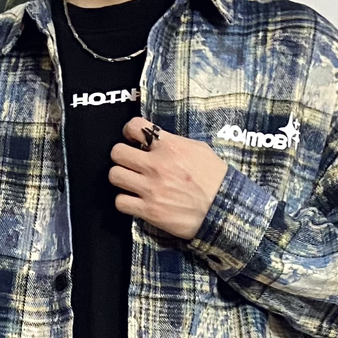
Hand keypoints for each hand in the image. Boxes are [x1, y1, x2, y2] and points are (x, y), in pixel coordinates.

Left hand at [109, 117, 227, 240]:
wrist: (223, 210)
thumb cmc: (215, 179)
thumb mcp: (199, 150)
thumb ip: (175, 143)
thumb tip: (160, 141)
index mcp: (169, 146)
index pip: (134, 126)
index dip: (129, 132)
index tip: (132, 139)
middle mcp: (156, 165)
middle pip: (117, 152)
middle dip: (122, 156)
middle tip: (130, 163)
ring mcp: (150, 189)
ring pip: (115, 176)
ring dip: (120, 178)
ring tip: (130, 182)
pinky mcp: (149, 211)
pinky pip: (121, 202)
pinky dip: (124, 201)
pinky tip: (134, 201)